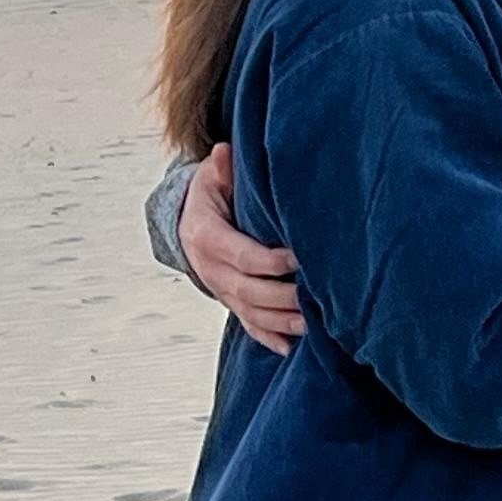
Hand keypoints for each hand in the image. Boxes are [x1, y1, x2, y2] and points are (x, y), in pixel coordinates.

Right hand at [180, 143, 304, 353]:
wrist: (186, 224)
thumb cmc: (209, 197)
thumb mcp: (211, 178)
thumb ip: (220, 169)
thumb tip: (223, 152)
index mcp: (207, 237)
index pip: (242, 256)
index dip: (271, 262)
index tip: (299, 260)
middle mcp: (212, 269)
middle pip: (250, 291)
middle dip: (283, 298)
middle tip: (315, 299)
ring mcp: (220, 289)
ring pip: (251, 312)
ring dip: (281, 322)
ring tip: (311, 326)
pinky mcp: (230, 301)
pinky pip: (247, 324)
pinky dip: (268, 338)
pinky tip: (289, 348)